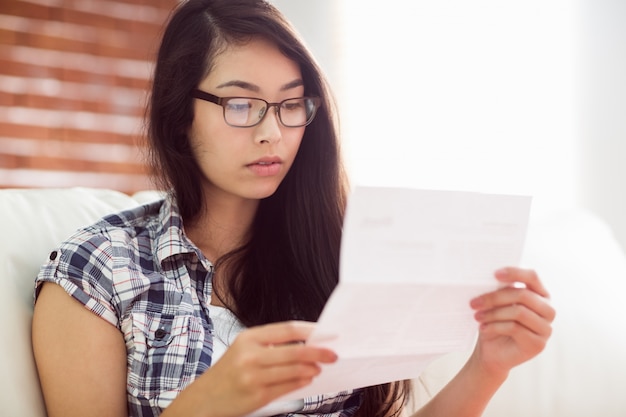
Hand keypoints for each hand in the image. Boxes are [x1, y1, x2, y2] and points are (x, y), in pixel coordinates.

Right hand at [194, 320, 336, 416]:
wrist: (204, 398)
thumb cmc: (229, 371)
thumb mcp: (244, 348)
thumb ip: (271, 344)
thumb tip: (307, 343)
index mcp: (249, 337)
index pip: (288, 329)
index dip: (311, 331)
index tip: (328, 333)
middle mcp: (251, 355)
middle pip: (295, 351)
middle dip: (318, 352)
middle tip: (333, 354)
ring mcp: (254, 376)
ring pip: (294, 370)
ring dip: (312, 369)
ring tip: (319, 368)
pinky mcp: (258, 395)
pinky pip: (288, 387)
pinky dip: (301, 381)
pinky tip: (307, 378)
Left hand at [469, 267, 555, 377]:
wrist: (492, 352)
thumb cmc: (494, 323)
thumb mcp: (496, 304)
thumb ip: (499, 290)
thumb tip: (491, 278)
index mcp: (540, 295)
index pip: (532, 277)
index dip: (515, 273)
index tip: (495, 274)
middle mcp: (548, 310)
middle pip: (523, 295)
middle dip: (494, 297)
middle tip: (474, 303)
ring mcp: (546, 328)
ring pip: (518, 312)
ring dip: (493, 313)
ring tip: (477, 316)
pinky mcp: (538, 344)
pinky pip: (515, 328)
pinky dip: (495, 326)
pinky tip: (484, 328)